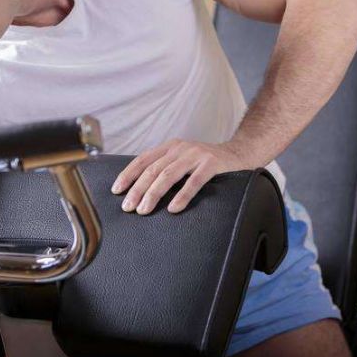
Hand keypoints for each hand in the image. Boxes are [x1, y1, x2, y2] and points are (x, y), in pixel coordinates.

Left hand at [111, 139, 247, 214]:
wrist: (240, 154)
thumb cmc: (207, 163)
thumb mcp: (183, 160)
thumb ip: (166, 168)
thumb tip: (140, 190)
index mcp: (170, 147)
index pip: (143, 160)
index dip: (128, 175)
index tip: (117, 191)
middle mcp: (180, 148)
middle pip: (152, 170)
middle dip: (137, 189)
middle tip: (128, 207)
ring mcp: (196, 155)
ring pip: (168, 175)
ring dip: (153, 194)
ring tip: (144, 210)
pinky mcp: (212, 164)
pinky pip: (194, 182)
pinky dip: (182, 196)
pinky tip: (173, 208)